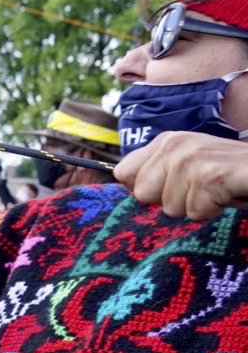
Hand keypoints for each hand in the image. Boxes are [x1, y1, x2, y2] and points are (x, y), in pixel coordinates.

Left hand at [114, 130, 247, 219]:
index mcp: (165, 141)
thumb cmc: (229, 173)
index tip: (170, 188)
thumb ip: (159, 174)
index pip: (123, 173)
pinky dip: (213, 210)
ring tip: (216, 191)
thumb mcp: (190, 166)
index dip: (144, 190)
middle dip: (172, 202)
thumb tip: (127, 187)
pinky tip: (226, 194)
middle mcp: (174, 145)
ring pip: (171, 208)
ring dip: (197, 206)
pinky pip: (195, 211)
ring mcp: (191, 158)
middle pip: (143, 194)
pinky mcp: (209, 176)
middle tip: (200, 191)